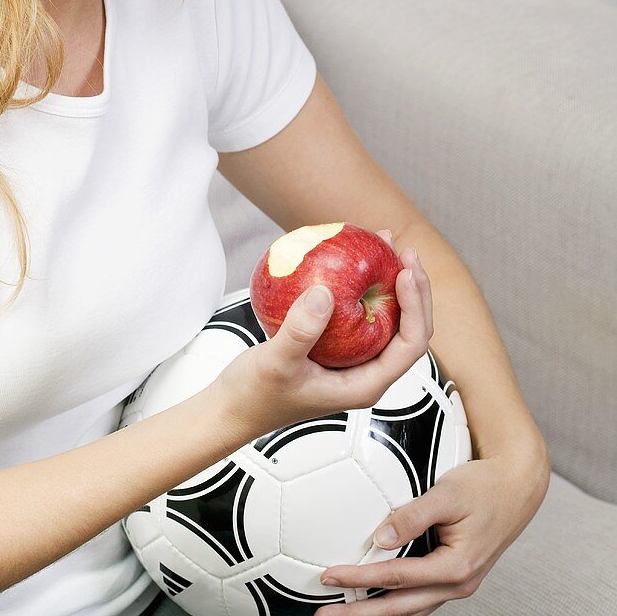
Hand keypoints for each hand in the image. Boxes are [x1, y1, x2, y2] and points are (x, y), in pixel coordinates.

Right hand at [212, 231, 432, 440]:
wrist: (234, 406)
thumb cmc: (256, 395)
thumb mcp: (275, 362)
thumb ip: (299, 332)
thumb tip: (325, 294)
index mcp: (365, 384)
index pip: (410, 345)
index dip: (416, 307)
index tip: (404, 273)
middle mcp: (366, 371)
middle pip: (408, 328)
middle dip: (414, 290)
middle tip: (404, 251)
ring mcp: (352, 358)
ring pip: (386, 317)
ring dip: (391, 283)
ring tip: (386, 245)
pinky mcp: (336, 346)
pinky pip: (358, 311)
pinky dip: (360, 284)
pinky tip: (348, 258)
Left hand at [314, 445, 549, 614]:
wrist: (518, 486)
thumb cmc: (485, 486)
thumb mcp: (448, 493)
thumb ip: (412, 516)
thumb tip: (379, 539)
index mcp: (456, 567)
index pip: (396, 577)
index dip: (360, 578)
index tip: (330, 575)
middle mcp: (458, 584)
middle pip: (400, 607)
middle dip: (360, 614)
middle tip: (325, 615)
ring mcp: (458, 583)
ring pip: (410, 607)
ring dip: (376, 611)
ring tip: (345, 612)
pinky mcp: (455, 575)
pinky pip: (419, 596)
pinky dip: (395, 599)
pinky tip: (377, 596)